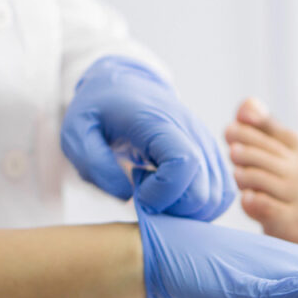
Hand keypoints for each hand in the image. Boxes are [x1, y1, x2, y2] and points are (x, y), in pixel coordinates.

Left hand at [61, 56, 234, 219]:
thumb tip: (128, 196)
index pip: (185, 164)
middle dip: (173, 210)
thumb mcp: (76, 133)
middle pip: (205, 191)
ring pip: (218, 197)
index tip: (137, 195)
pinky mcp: (212, 156)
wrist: (123, 86)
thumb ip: (94, 164)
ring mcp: (206, 144)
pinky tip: (172, 196)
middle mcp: (192, 132)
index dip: (163, 194)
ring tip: (157, 193)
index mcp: (158, 123)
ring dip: (187, 211)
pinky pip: (222, 194)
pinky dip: (201, 207)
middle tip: (144, 195)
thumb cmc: (98, 111)